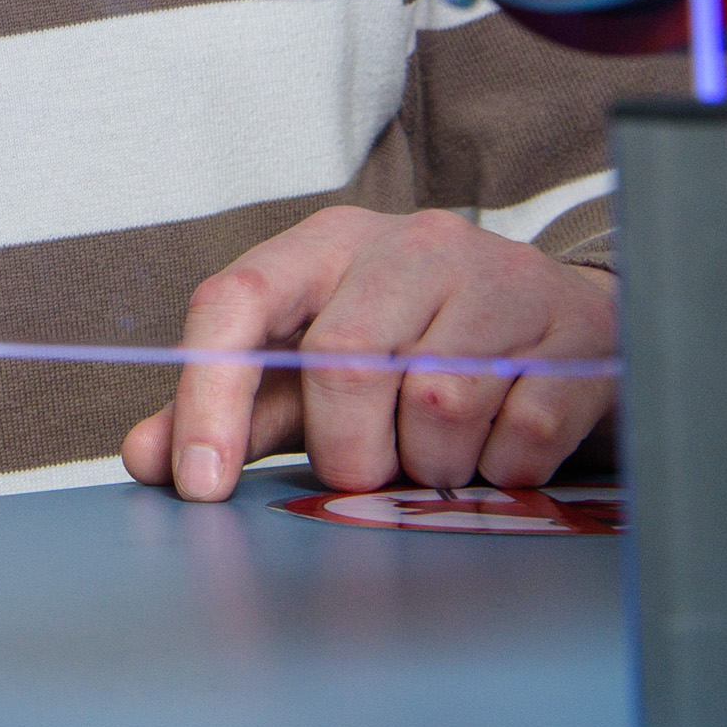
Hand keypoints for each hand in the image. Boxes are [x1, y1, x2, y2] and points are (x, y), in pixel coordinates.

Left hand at [119, 207, 616, 501]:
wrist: (567, 329)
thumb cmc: (421, 353)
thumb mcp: (316, 375)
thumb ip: (234, 410)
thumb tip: (149, 458)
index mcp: (327, 246)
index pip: (238, 299)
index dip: (207, 395)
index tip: (199, 482)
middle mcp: (413, 245)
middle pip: (343, 363)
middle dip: (348, 451)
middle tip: (370, 472)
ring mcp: (503, 279)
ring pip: (439, 401)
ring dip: (431, 464)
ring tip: (440, 457)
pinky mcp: (577, 330)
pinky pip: (523, 430)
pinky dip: (503, 469)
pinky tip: (500, 453)